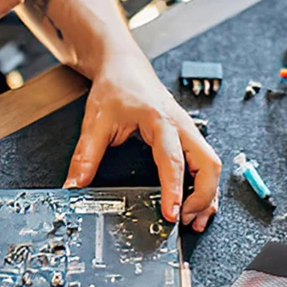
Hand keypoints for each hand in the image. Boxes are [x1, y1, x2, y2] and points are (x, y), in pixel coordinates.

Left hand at [63, 50, 221, 231]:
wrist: (125, 67)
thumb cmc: (116, 87)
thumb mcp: (96, 121)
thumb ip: (86, 156)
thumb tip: (74, 185)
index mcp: (160, 121)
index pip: (173, 160)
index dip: (174, 190)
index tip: (171, 213)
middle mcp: (181, 126)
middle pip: (209, 164)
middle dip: (203, 196)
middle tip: (186, 220)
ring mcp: (188, 132)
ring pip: (211, 166)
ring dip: (208, 194)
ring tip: (194, 220)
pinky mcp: (188, 138)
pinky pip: (204, 164)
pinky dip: (204, 186)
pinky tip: (196, 204)